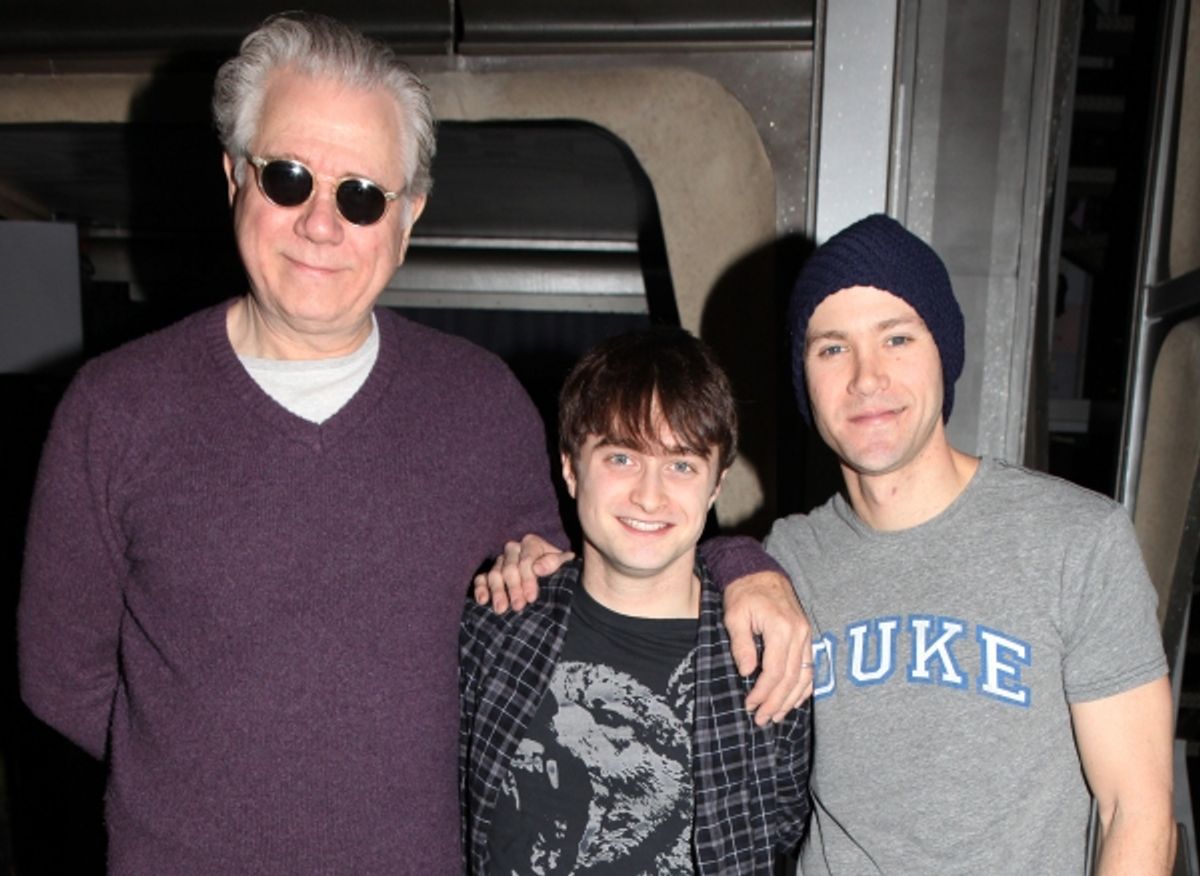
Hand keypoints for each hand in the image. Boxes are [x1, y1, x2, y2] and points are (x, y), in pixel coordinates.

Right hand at [472, 533, 573, 612]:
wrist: (553, 579)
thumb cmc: (558, 571)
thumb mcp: (562, 564)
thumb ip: (554, 562)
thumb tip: (537, 568)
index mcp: (531, 544)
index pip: (526, 560)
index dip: (528, 580)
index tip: (532, 597)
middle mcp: (513, 550)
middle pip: (509, 568)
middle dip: (514, 588)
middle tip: (518, 606)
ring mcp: (500, 562)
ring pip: (495, 574)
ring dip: (498, 592)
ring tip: (501, 609)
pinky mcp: (490, 574)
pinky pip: (481, 579)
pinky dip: (481, 589)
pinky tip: (483, 601)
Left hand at [722, 571, 812, 725]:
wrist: (760, 572)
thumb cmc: (744, 593)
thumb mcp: (735, 616)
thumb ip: (742, 645)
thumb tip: (747, 672)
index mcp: (781, 628)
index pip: (775, 671)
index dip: (763, 692)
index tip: (750, 705)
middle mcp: (799, 633)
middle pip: (791, 678)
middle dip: (776, 702)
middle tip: (761, 719)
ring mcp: (807, 635)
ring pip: (804, 676)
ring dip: (790, 700)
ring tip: (775, 716)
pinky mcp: (807, 636)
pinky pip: (810, 667)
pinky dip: (804, 687)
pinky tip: (793, 701)